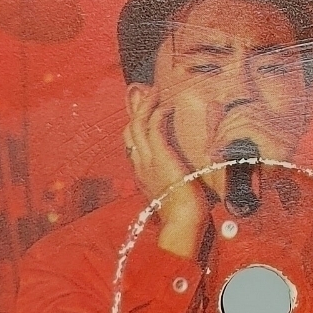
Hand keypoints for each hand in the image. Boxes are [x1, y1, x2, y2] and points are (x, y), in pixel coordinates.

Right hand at [124, 87, 208, 259]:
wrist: (183, 221)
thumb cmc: (183, 212)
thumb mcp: (173, 192)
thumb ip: (172, 181)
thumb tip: (181, 175)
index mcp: (142, 174)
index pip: (132, 145)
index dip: (135, 126)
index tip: (143, 113)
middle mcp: (140, 165)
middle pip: (129, 131)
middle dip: (134, 110)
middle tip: (144, 93)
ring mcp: (147, 161)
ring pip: (136, 126)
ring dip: (144, 106)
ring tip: (153, 91)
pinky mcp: (160, 157)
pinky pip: (153, 128)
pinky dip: (157, 114)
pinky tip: (165, 107)